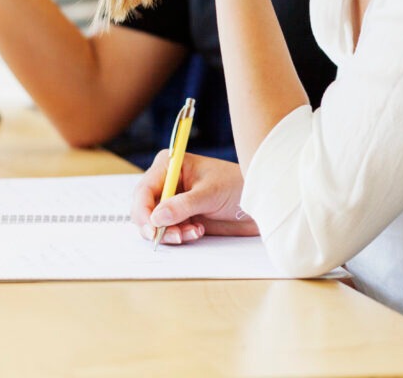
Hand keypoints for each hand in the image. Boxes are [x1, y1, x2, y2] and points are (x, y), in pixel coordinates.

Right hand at [131, 151, 258, 244]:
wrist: (258, 201)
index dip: (144, 211)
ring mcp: (173, 199)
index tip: (152, 229)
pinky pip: (169, 230)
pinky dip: (181, 235)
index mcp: (169, 165)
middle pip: (145, 209)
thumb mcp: (209, 194)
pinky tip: (198, 231)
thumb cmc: (237, 186)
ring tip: (195, 232)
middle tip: (177, 236)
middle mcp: (167, 181)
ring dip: (172, 232)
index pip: (144, 190)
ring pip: (156, 223)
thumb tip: (156, 218)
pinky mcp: (182, 216)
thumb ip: (182, 206)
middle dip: (157, 225)